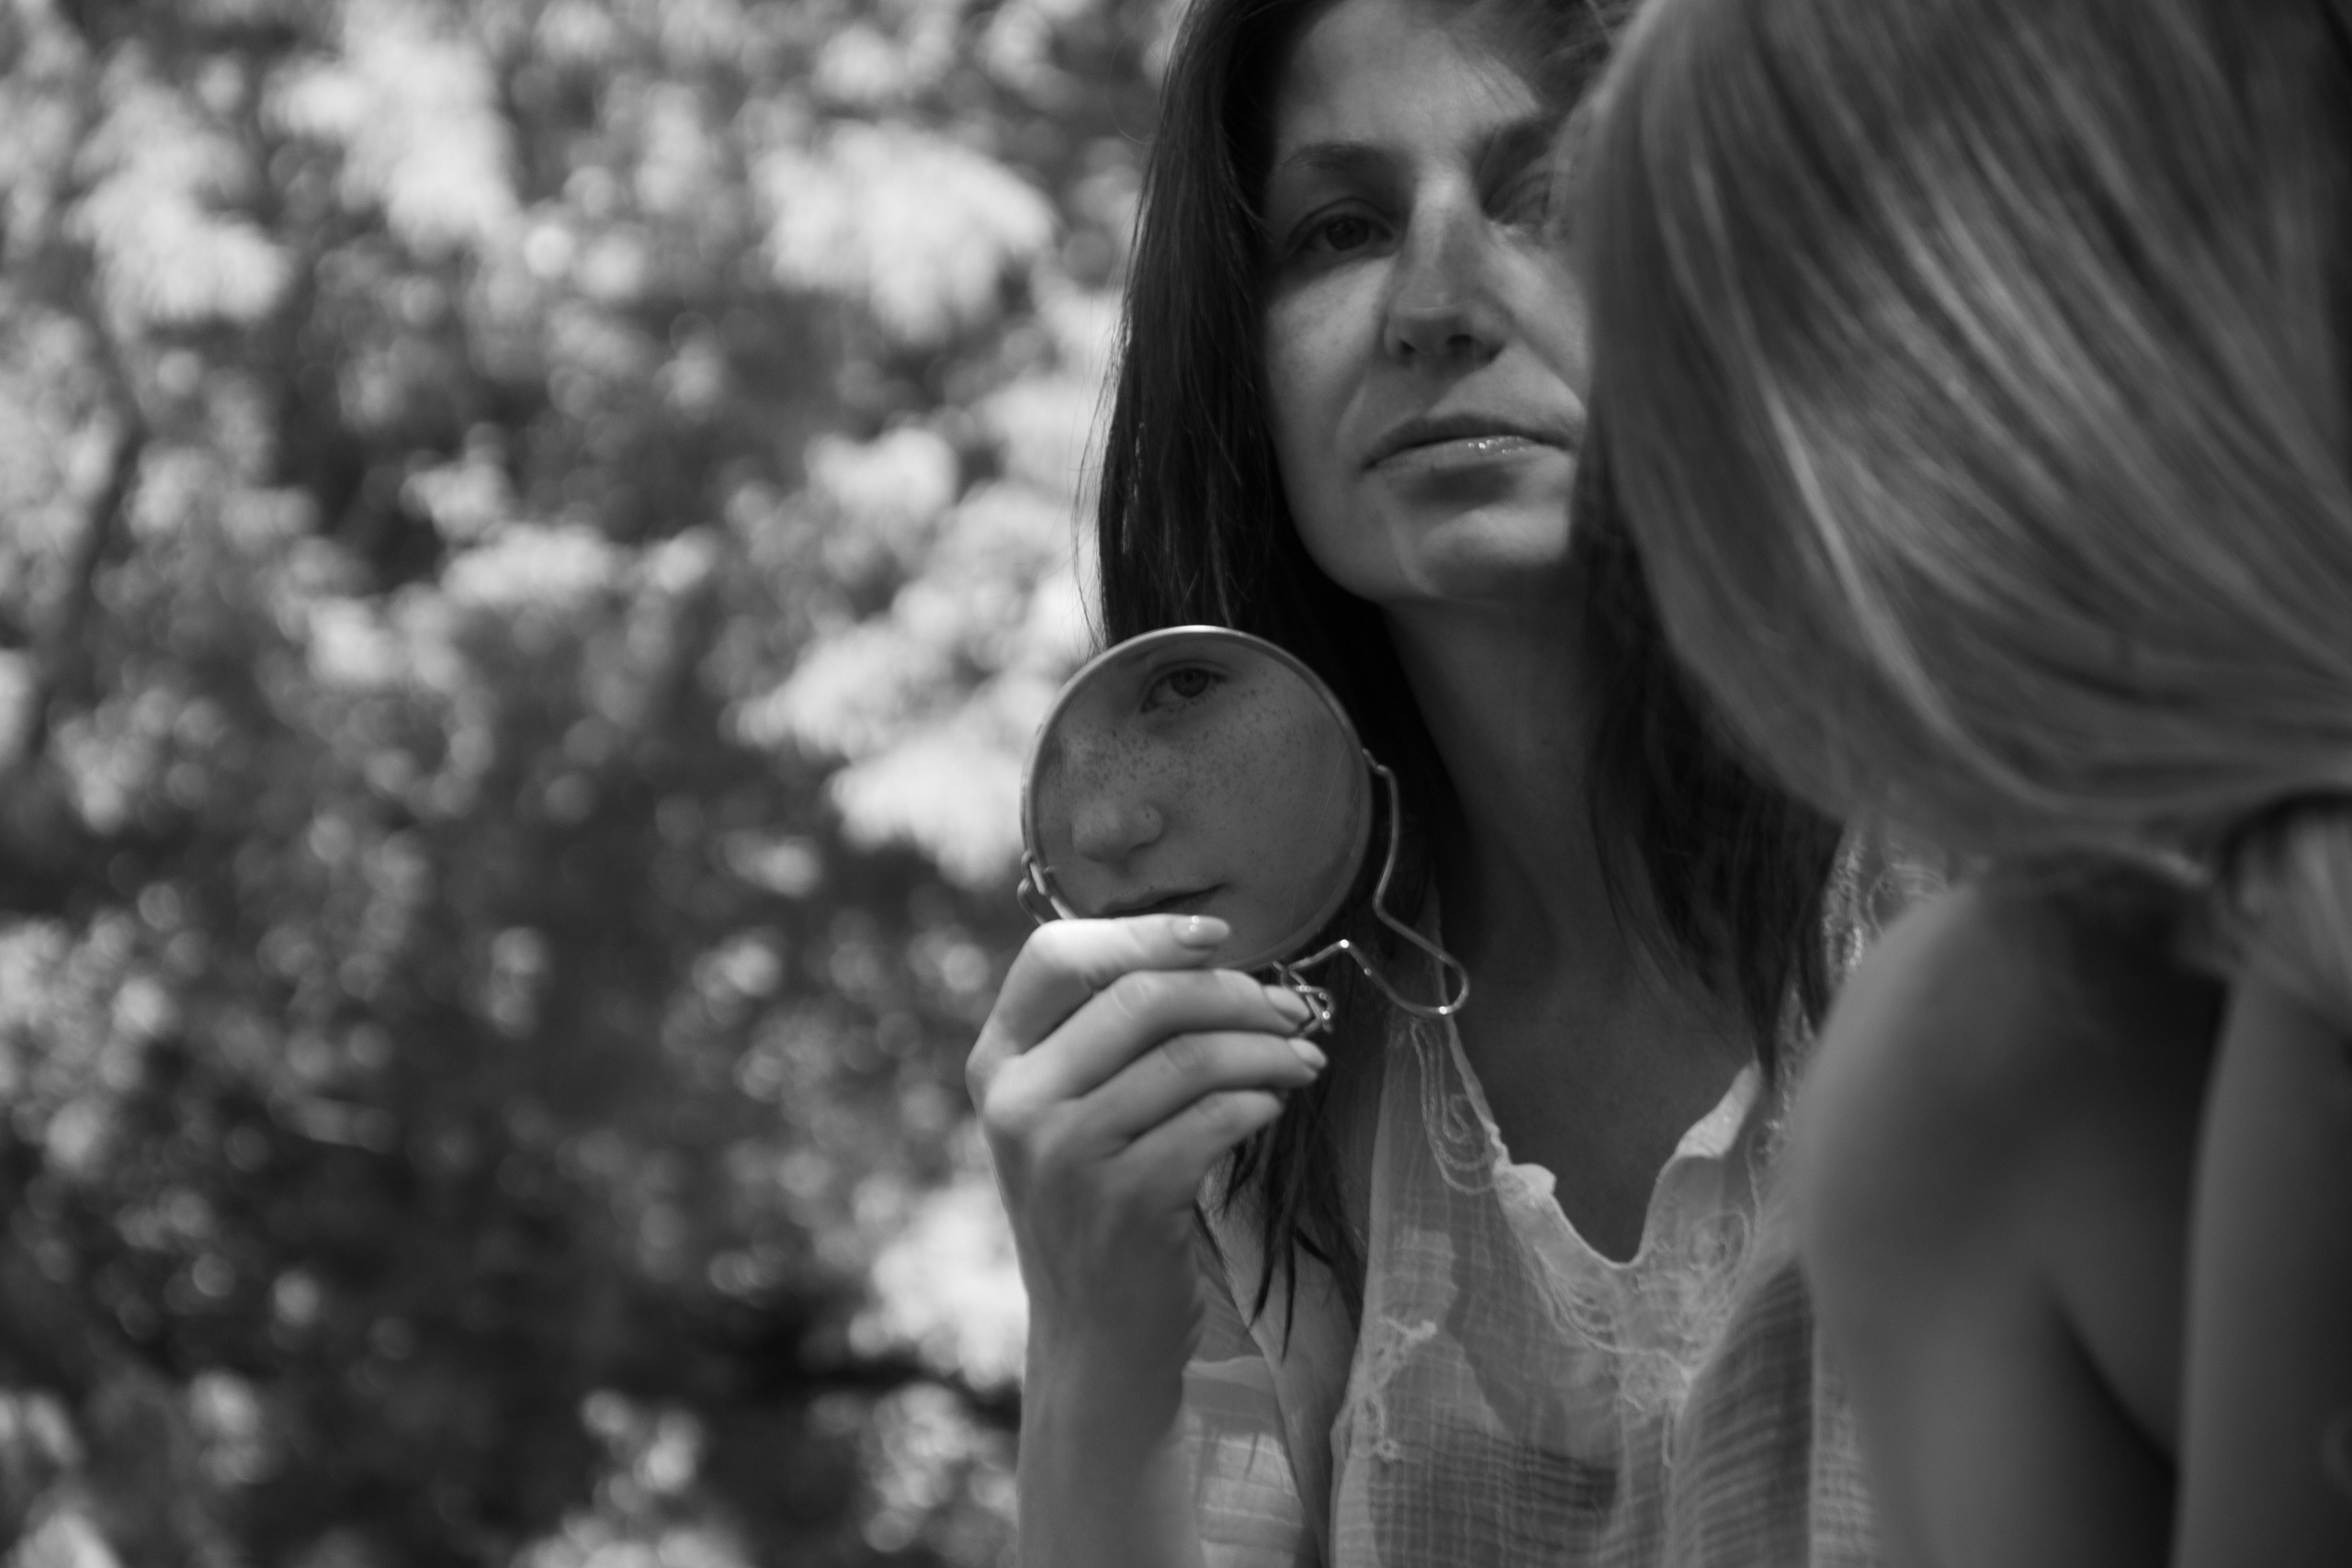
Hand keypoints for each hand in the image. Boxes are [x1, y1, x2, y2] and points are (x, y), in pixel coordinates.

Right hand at [967, 914, 1324, 1403]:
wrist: (1095, 1336)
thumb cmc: (1097, 1203)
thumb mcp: (1066, 1113)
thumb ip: (1102, 1034)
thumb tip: (1210, 952)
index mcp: (997, 1062)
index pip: (1058, 954)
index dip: (1145, 932)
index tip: (1218, 937)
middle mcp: (1018, 1103)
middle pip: (1142, 997)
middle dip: (1235, 993)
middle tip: (1290, 1010)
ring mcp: (1066, 1155)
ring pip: (1191, 1057)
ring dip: (1266, 1049)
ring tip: (1301, 1059)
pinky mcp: (1125, 1202)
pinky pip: (1215, 1120)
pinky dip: (1260, 1104)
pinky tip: (1271, 1109)